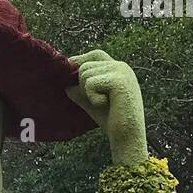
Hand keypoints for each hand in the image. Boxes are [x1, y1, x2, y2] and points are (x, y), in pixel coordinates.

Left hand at [66, 50, 147, 166]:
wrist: (127, 137)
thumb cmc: (111, 121)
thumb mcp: (91, 102)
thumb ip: (80, 91)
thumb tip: (64, 83)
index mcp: (118, 69)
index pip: (95, 55)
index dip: (80, 61)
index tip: (69, 74)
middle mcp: (121, 66)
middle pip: (85, 65)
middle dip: (82, 85)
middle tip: (97, 101)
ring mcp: (121, 71)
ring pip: (85, 74)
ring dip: (88, 93)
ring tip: (103, 103)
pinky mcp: (119, 80)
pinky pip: (90, 84)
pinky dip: (93, 98)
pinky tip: (106, 105)